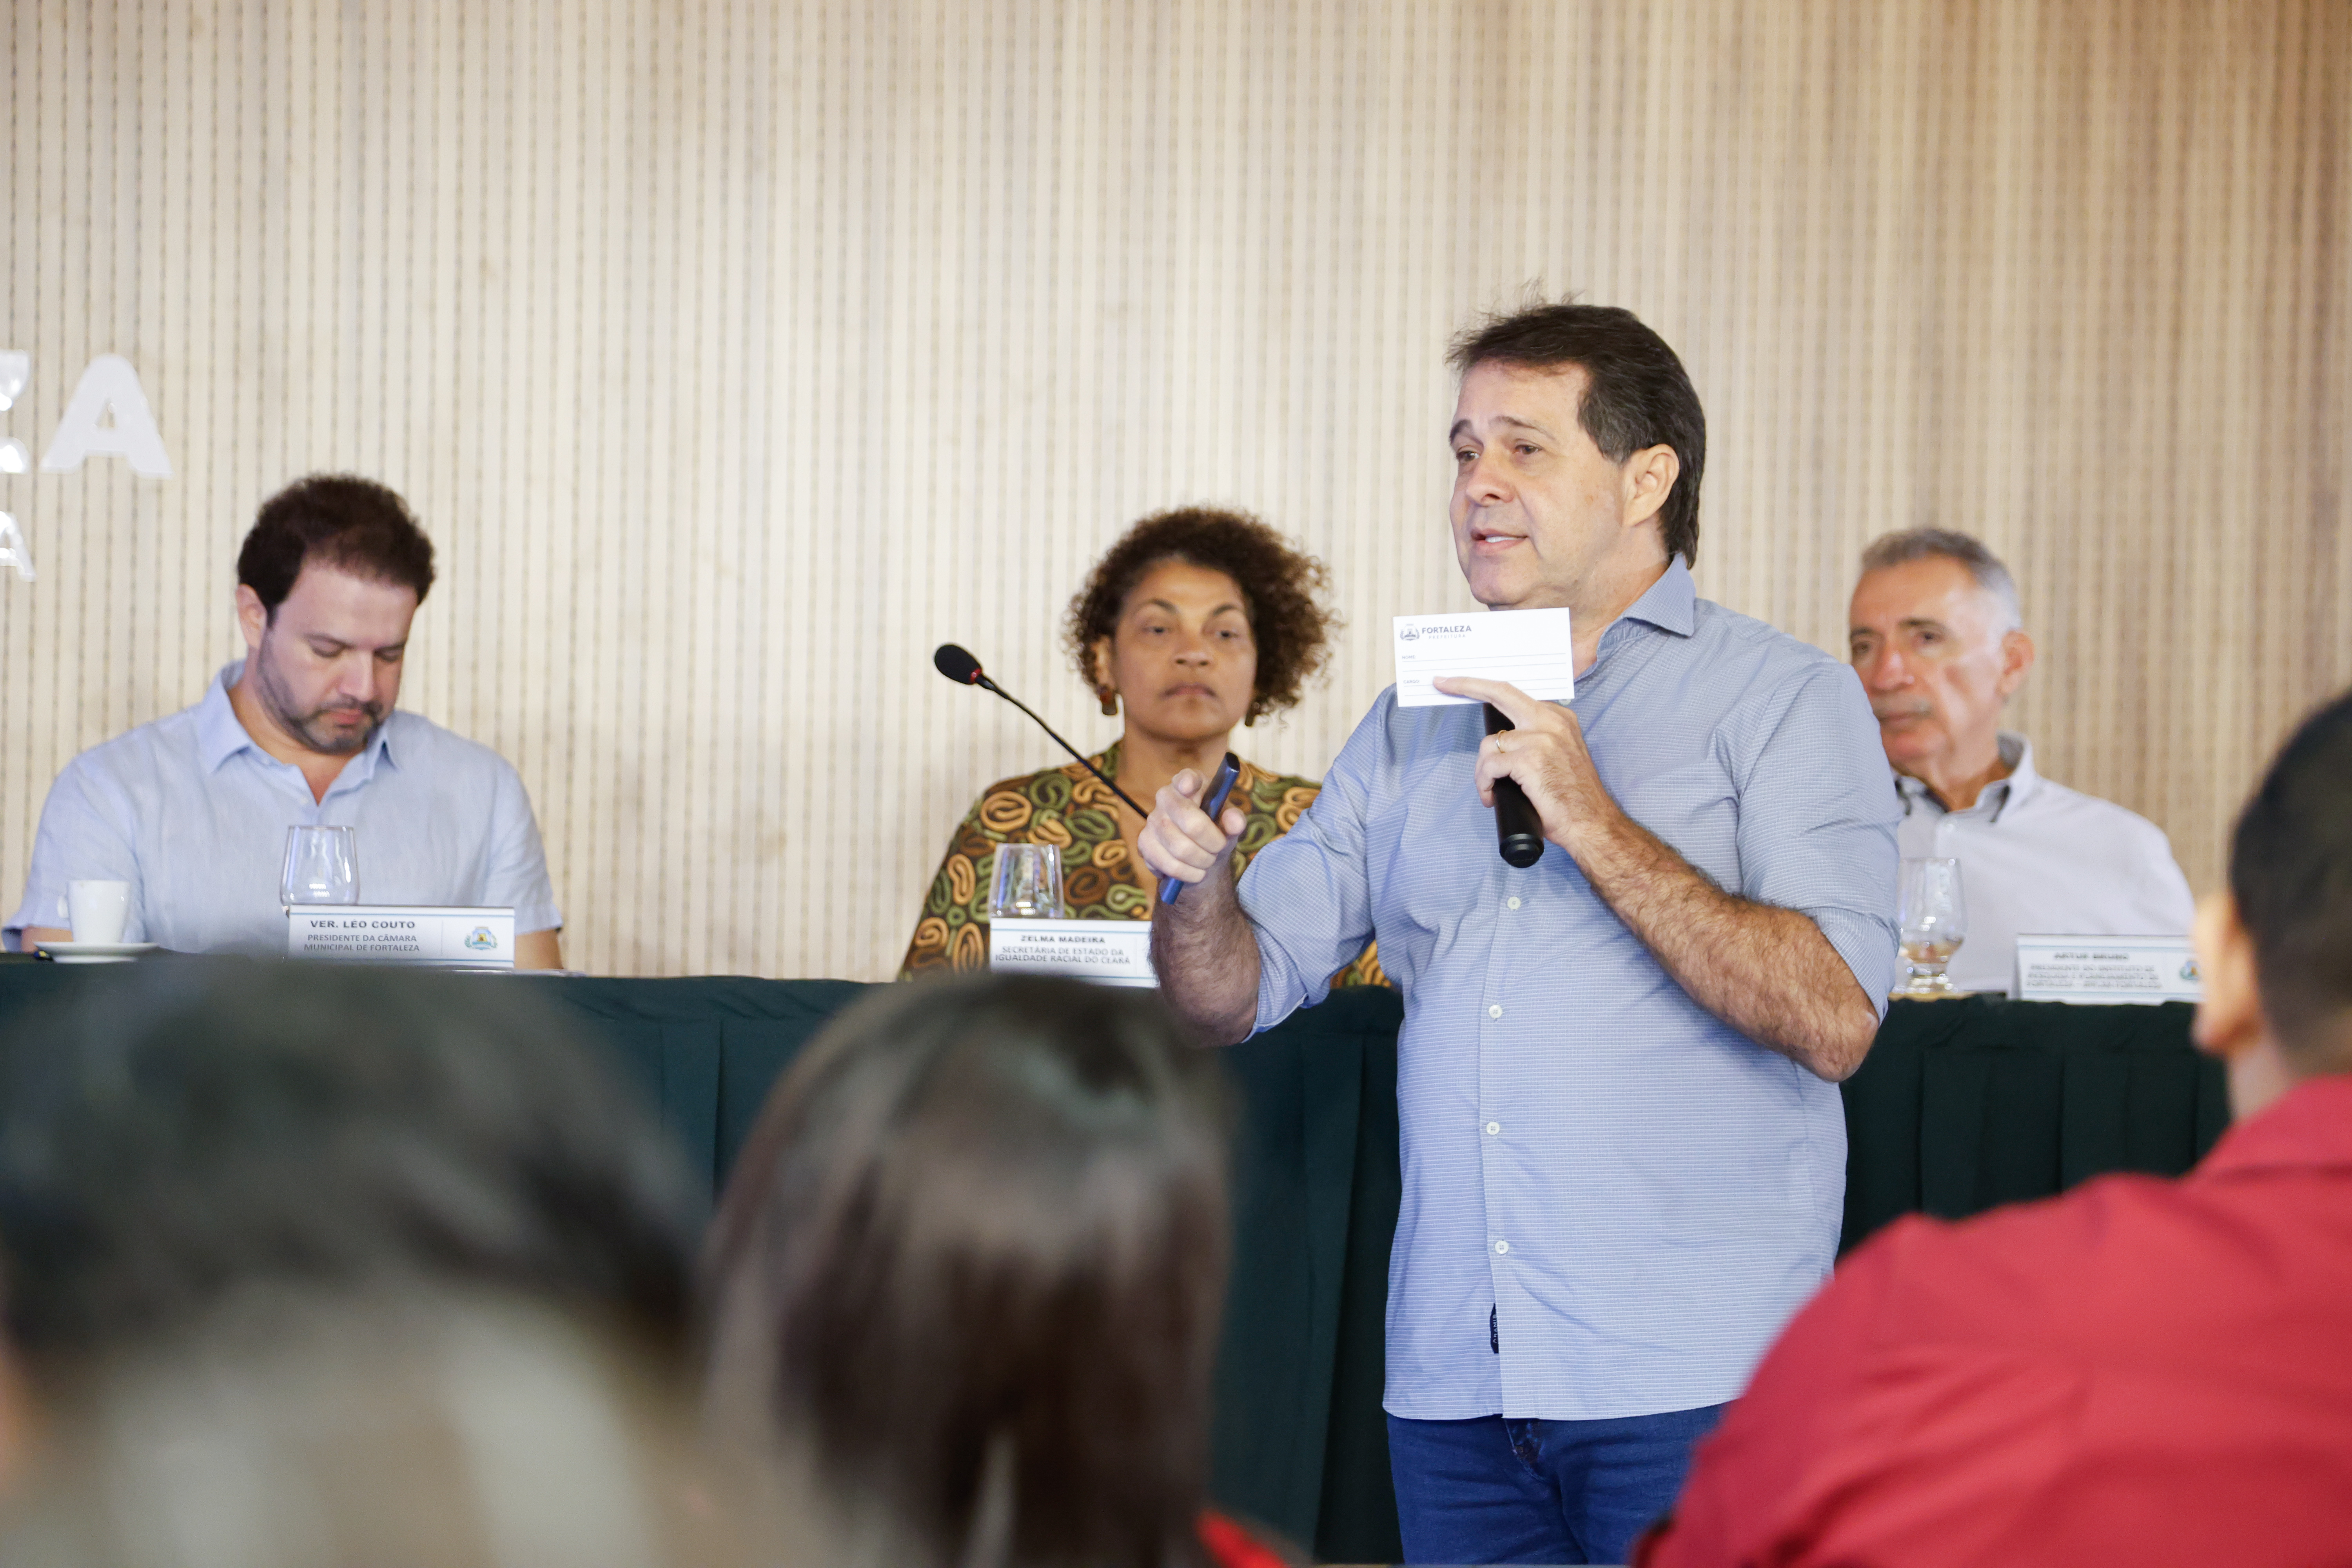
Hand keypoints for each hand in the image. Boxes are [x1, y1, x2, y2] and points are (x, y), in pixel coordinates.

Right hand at [1137, 768, 1248, 889]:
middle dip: (1212, 843)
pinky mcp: (1144, 843)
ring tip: (1208, 861)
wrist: (1198, 856)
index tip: (1190, 787)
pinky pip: (1169, 864)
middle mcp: (1166, 797)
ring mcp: (1152, 820)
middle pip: (1190, 822)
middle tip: (1219, 849)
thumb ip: (1235, 821)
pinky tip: (1194, 872)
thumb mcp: (1230, 825)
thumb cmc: (1215, 831)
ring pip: (1181, 848)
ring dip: (1202, 861)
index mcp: (1191, 784)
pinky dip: (1188, 873)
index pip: (1187, 777)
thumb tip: (1235, 822)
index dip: (1187, 781)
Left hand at [1433, 675, 1622, 858]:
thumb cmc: (1572, 798)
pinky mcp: (1529, 759)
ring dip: (1482, 770)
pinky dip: (1484, 783)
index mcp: (1558, 718)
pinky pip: (1490, 766)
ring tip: (1490, 789)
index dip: (1485, 688)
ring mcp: (1541, 738)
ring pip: (1489, 744)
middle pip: (1500, 692)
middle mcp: (1551, 721)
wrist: (1592, 824)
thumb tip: (1502, 741)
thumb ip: (1536, 740)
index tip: (1461, 683)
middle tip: (1442, 683)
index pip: (1515, 695)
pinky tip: (1491, 797)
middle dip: (1466, 684)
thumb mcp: (1559, 756)